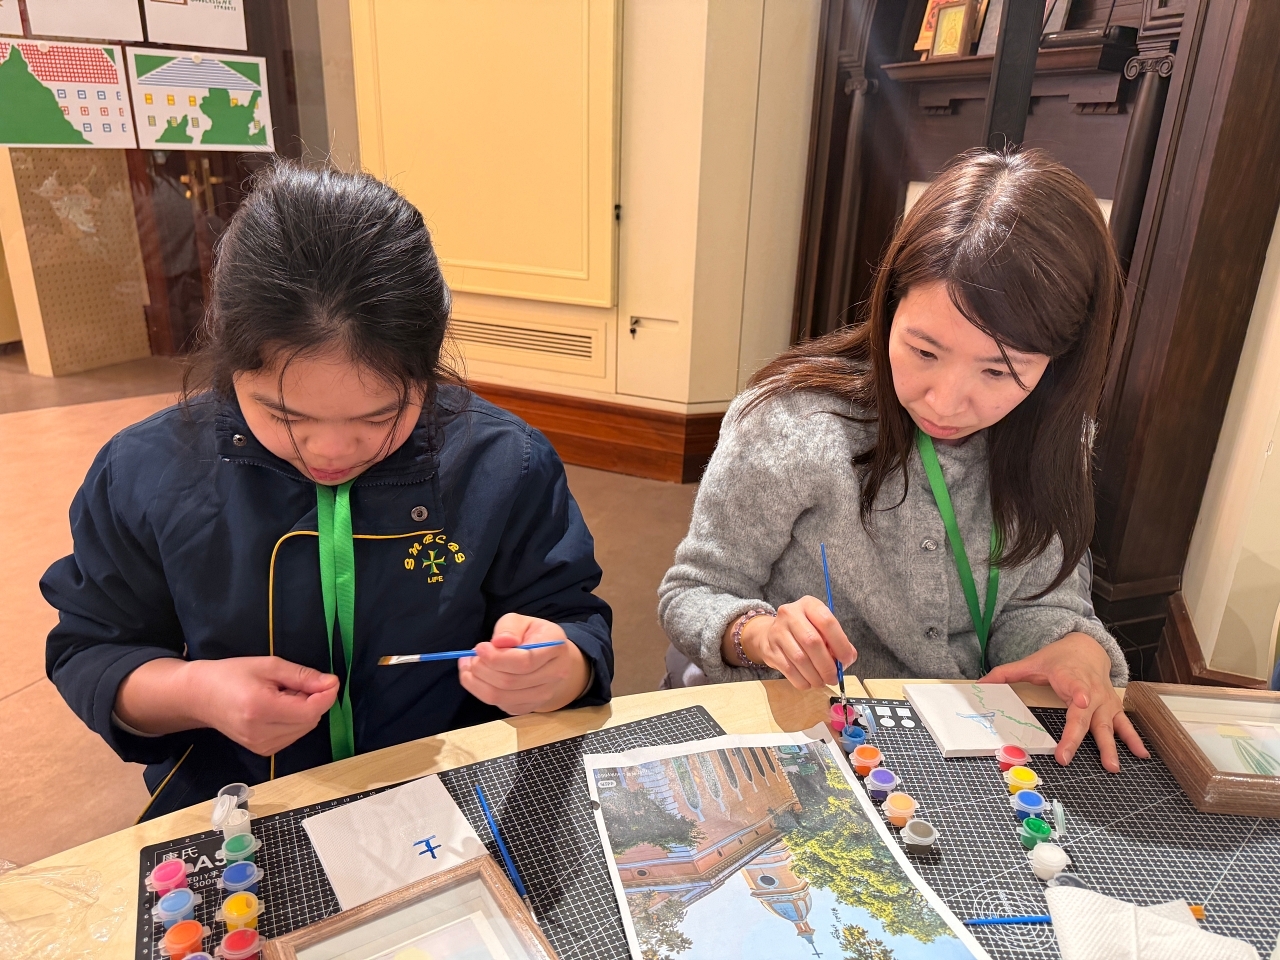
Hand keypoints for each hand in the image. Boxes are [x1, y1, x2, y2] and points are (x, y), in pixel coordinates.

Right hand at [189, 657, 339, 755]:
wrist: (200, 696)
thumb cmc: (232, 674)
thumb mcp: (269, 666)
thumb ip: (302, 676)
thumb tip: (332, 683)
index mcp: (261, 709)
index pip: (310, 711)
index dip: (326, 696)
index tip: (330, 680)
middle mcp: (261, 734)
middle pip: (310, 721)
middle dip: (313, 700)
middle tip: (296, 683)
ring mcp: (261, 746)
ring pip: (304, 729)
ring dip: (304, 710)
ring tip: (283, 695)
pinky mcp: (262, 751)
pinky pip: (293, 735)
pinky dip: (295, 720)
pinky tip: (279, 708)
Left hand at [458, 615, 588, 714]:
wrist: (552, 660)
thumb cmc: (533, 636)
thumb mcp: (522, 622)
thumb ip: (510, 627)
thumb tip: (500, 641)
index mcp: (555, 648)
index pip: (524, 662)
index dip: (496, 657)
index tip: (479, 648)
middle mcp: (554, 675)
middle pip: (509, 681)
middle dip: (482, 668)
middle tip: (472, 656)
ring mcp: (542, 695)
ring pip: (500, 696)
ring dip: (476, 681)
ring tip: (469, 665)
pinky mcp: (527, 707)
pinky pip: (498, 704)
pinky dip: (479, 690)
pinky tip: (476, 676)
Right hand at [727, 596, 856, 690]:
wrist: (771, 633)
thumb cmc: (804, 631)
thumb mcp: (821, 628)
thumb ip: (836, 642)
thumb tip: (846, 660)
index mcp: (809, 605)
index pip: (827, 622)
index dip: (840, 644)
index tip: (846, 660)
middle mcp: (790, 614)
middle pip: (812, 642)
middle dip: (827, 665)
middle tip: (834, 678)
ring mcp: (777, 631)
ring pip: (799, 658)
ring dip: (815, 676)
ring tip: (822, 682)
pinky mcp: (770, 649)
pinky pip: (788, 669)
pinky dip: (802, 680)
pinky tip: (809, 682)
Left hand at [980, 632, 1148, 771]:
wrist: (1087, 648)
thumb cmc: (1058, 659)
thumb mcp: (1032, 662)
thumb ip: (1006, 674)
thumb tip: (979, 684)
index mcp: (1071, 678)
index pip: (1075, 687)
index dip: (1079, 694)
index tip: (1081, 702)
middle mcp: (1091, 692)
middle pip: (1086, 716)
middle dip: (1078, 737)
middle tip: (1067, 757)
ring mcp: (1104, 702)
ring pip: (1109, 726)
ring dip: (1112, 747)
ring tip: (1112, 767)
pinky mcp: (1113, 709)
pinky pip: (1125, 726)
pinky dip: (1134, 740)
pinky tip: (1141, 755)